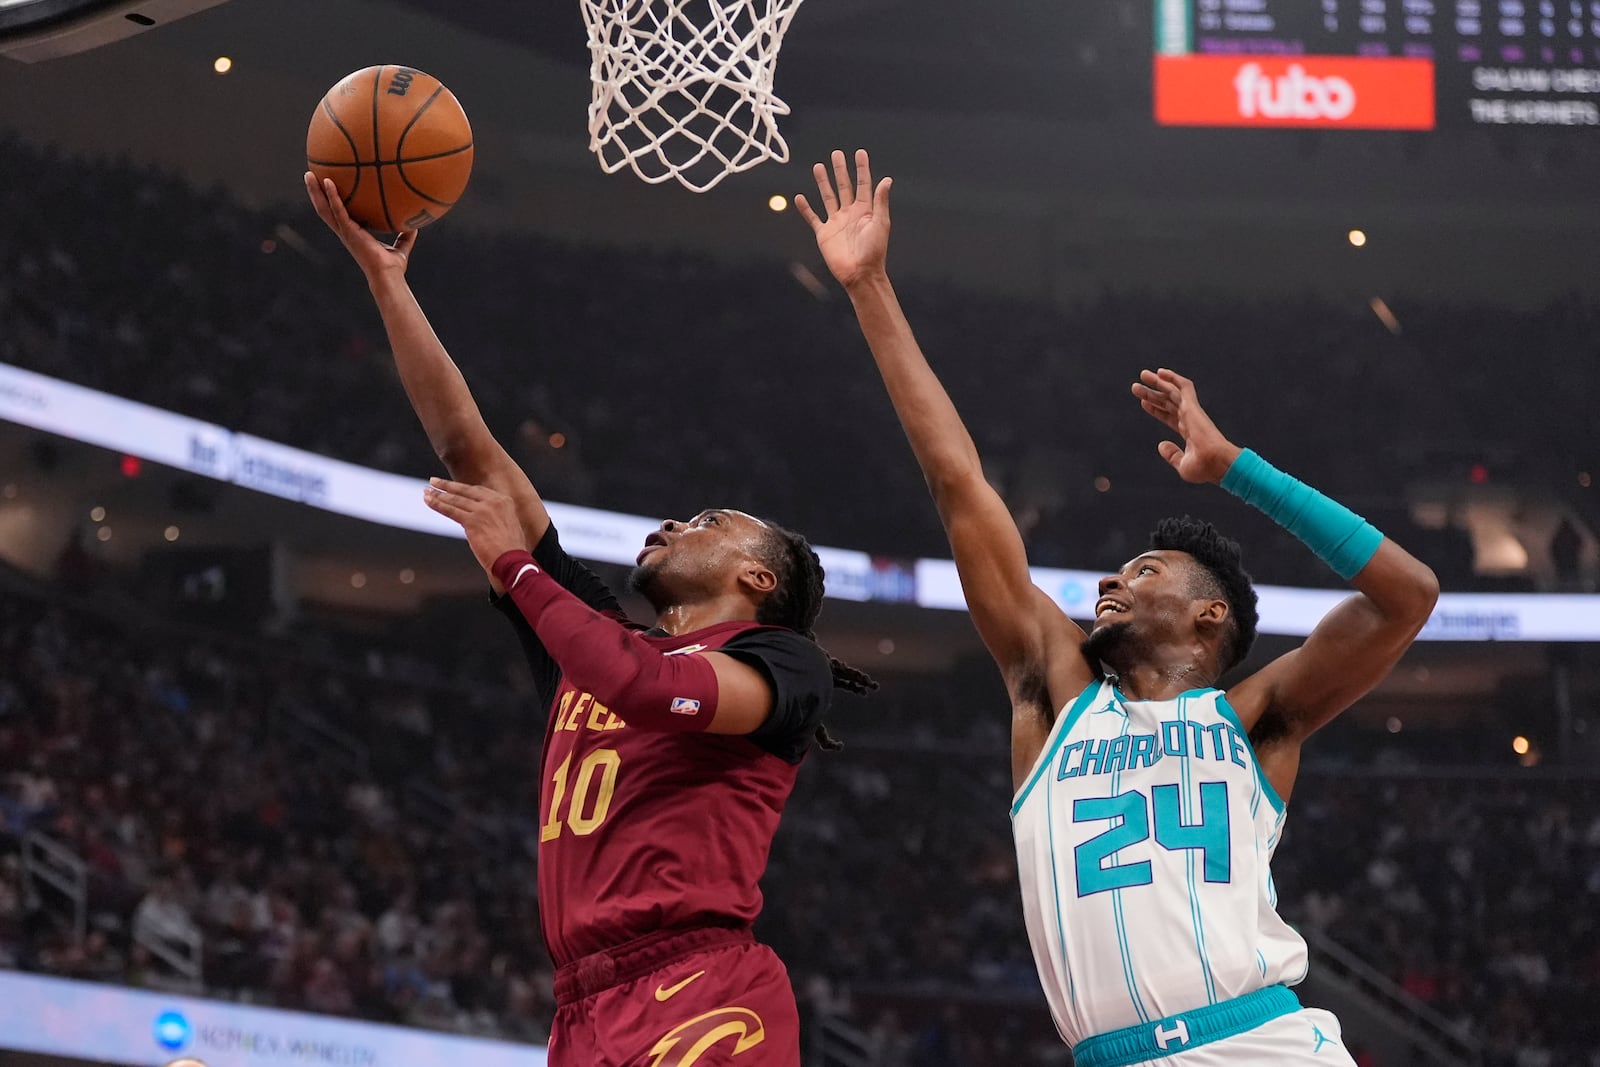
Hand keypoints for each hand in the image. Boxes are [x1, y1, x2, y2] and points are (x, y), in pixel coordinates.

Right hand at [303, 172, 414, 281]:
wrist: (388, 275)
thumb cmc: (393, 267)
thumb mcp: (401, 247)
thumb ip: (406, 235)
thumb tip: (416, 224)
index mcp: (353, 234)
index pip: (337, 215)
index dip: (330, 202)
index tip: (326, 188)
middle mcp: (345, 232)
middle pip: (324, 209)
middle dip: (316, 193)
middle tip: (310, 176)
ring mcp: (345, 232)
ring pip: (324, 209)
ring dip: (315, 192)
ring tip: (309, 174)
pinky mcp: (348, 231)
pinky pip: (337, 210)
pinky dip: (332, 196)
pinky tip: (328, 182)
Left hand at [422, 477, 526, 575]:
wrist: (513, 560)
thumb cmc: (511, 549)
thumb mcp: (507, 525)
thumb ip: (494, 517)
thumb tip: (477, 519)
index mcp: (503, 501)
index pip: (477, 490)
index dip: (461, 488)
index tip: (451, 486)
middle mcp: (493, 502)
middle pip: (464, 491)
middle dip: (446, 486)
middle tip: (433, 481)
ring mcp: (481, 511)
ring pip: (455, 500)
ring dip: (438, 495)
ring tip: (426, 491)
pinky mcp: (471, 521)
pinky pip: (450, 510)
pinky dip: (437, 505)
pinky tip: (428, 501)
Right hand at [794, 149, 891, 290]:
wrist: (860, 274)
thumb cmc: (874, 251)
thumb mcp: (880, 223)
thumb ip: (880, 201)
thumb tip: (887, 179)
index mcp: (865, 210)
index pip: (863, 184)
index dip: (861, 168)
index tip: (860, 153)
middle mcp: (850, 213)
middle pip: (844, 186)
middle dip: (840, 170)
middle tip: (836, 154)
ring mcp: (836, 223)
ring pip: (828, 197)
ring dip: (823, 182)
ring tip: (818, 166)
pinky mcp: (824, 234)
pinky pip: (813, 218)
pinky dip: (806, 209)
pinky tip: (800, 197)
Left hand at [1131, 369, 1241, 484]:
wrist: (1216, 463)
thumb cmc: (1203, 468)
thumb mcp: (1182, 465)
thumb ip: (1172, 454)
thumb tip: (1161, 445)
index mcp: (1189, 432)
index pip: (1170, 416)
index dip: (1157, 409)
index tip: (1143, 403)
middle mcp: (1190, 419)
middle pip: (1168, 402)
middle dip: (1152, 394)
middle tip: (1136, 387)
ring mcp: (1192, 412)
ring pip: (1172, 392)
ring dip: (1157, 383)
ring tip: (1142, 375)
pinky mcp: (1193, 407)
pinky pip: (1184, 387)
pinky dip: (1173, 378)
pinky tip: (1160, 372)